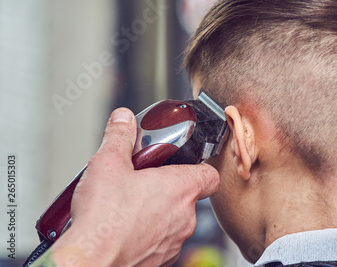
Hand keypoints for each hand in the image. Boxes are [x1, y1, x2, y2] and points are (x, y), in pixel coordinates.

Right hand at [46, 108, 219, 266]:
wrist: (91, 262)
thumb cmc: (104, 219)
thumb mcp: (108, 164)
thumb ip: (119, 137)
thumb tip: (123, 119)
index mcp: (180, 189)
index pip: (210, 175)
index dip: (201, 167)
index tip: (187, 164)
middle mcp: (185, 218)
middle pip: (189, 197)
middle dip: (168, 189)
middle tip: (144, 183)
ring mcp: (174, 242)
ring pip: (175, 222)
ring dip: (158, 213)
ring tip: (129, 208)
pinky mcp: (160, 262)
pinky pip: (161, 243)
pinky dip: (148, 236)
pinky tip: (125, 230)